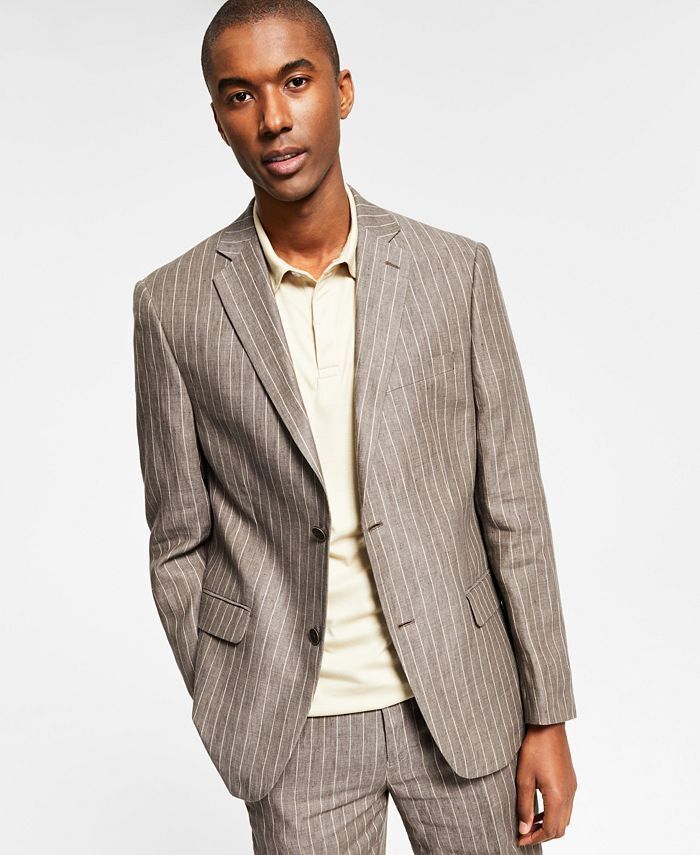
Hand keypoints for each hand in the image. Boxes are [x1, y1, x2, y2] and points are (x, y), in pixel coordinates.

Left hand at [516, 723, 576, 845]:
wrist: (548, 725)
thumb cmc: (534, 747)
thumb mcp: (524, 778)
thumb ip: (524, 806)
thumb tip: (524, 829)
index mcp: (558, 797)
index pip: (550, 830)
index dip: (535, 838)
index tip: (520, 839)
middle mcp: (569, 795)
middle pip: (560, 828)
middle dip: (542, 835)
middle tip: (524, 834)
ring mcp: (572, 787)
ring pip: (565, 818)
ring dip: (549, 824)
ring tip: (530, 822)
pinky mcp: (571, 780)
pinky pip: (566, 805)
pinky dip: (554, 813)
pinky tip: (539, 806)